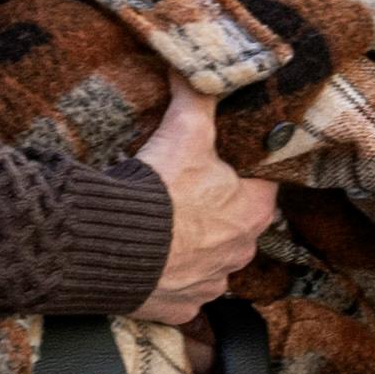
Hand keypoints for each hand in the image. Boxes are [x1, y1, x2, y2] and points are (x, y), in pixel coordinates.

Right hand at [130, 77, 278, 316]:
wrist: (111, 245)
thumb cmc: (158, 191)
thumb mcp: (183, 132)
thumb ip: (196, 97)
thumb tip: (193, 67)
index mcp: (253, 210)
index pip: (263, 186)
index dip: (243, 174)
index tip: (221, 167)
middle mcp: (241, 251)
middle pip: (237, 225)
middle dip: (216, 212)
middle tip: (185, 194)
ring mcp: (212, 283)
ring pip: (212, 261)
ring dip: (194, 247)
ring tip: (164, 227)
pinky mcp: (181, 306)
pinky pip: (182, 290)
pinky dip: (169, 278)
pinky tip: (151, 260)